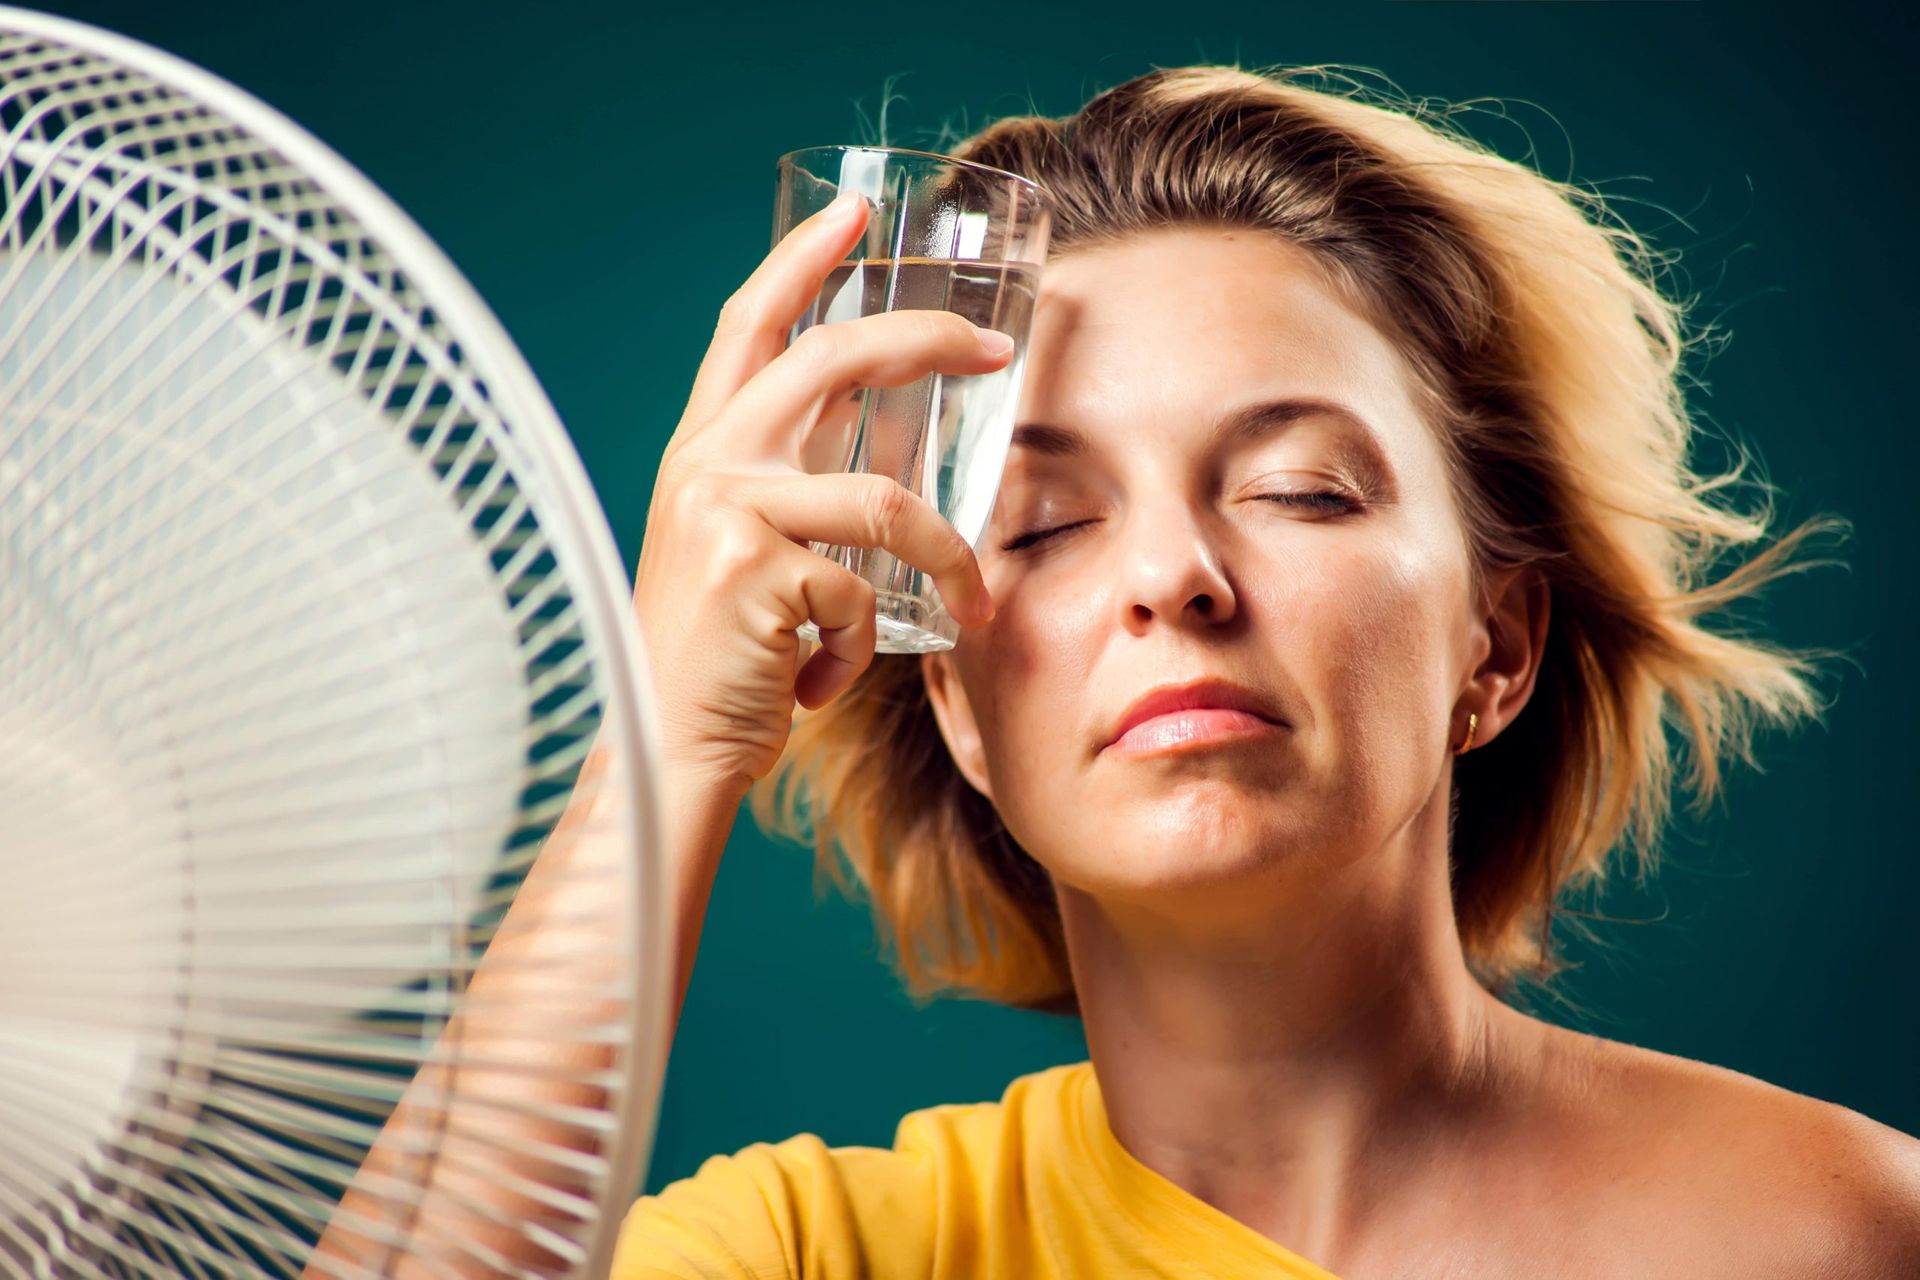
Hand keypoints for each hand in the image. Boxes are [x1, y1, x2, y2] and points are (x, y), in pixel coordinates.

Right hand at [633, 192, 1007, 794]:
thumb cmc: (719, 661)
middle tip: (995, 347)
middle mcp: (707, 461)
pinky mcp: (753, 570)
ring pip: (885, 501)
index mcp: (704, 448)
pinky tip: (826, 680)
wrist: (663, 748)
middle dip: (925, 338)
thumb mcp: (745, 553)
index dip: (803, 258)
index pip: (750, 322)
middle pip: (832, 357)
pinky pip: (862, 591)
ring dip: (947, 561)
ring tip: (967, 607)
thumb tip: (892, 467)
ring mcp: (726, 509)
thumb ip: (794, 495)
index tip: (856, 210)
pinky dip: (862, 647)